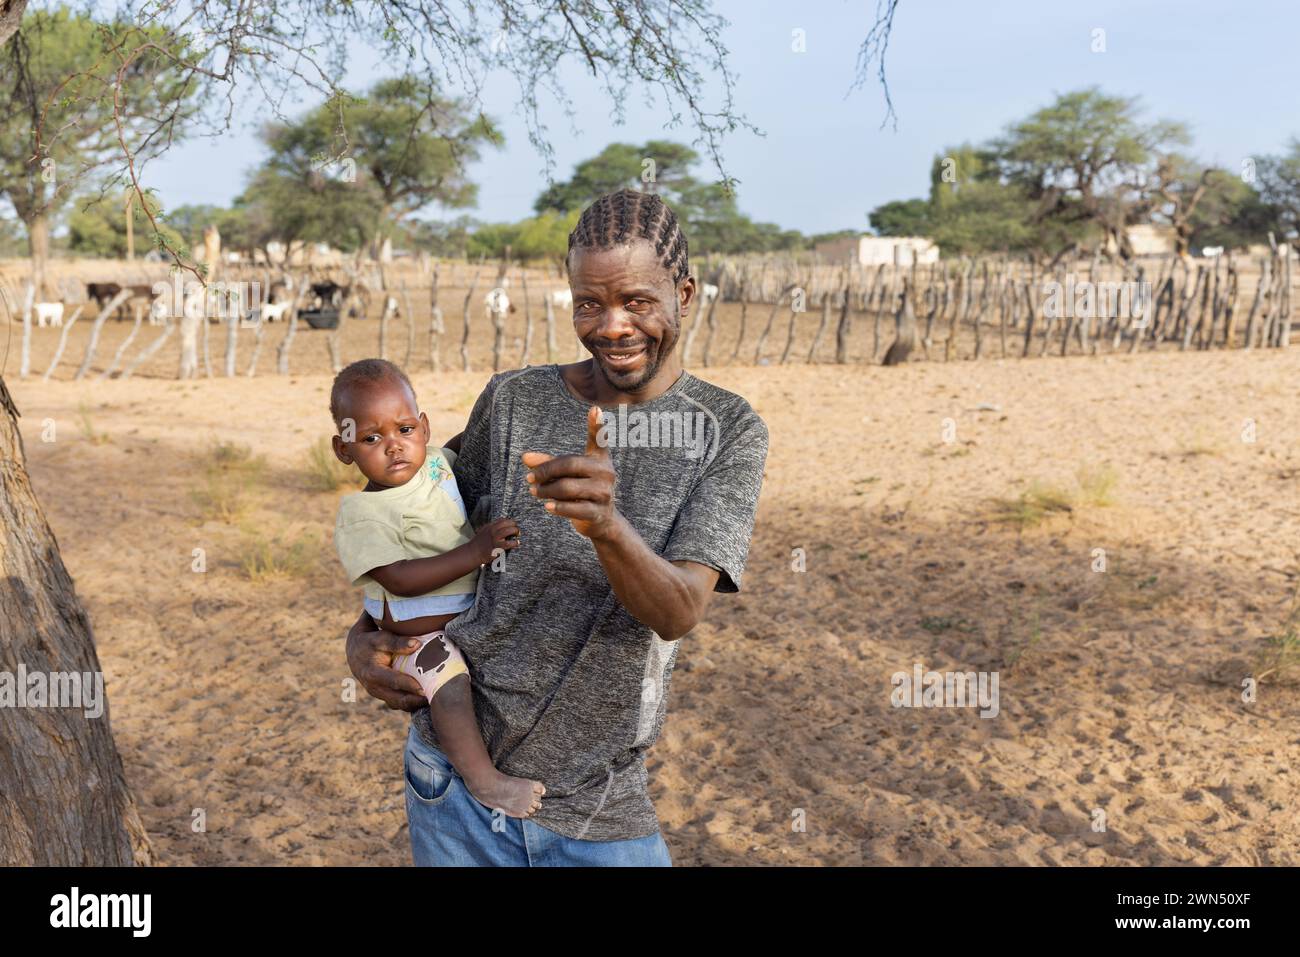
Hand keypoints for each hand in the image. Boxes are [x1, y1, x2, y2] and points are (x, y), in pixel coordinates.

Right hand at [345, 613, 425, 711]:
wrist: (355, 650)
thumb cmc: (370, 641)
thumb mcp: (379, 638)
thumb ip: (396, 642)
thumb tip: (417, 644)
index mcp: (373, 673)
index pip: (394, 681)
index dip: (409, 686)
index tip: (424, 689)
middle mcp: (374, 688)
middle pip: (397, 699)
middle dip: (415, 701)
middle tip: (434, 699)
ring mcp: (379, 694)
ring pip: (399, 704)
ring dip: (415, 705)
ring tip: (433, 701)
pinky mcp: (385, 696)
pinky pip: (399, 704)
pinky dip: (412, 704)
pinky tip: (426, 700)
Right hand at [473, 517, 519, 563]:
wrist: (473, 553)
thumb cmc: (479, 543)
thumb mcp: (484, 531)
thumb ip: (492, 528)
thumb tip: (503, 526)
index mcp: (490, 526)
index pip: (503, 520)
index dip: (510, 522)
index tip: (513, 525)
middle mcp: (492, 530)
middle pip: (507, 523)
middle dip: (514, 525)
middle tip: (517, 530)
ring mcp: (494, 538)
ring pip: (508, 530)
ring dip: (516, 531)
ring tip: (518, 535)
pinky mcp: (497, 547)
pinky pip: (509, 543)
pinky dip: (515, 542)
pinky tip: (517, 543)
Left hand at [522, 405, 617, 539]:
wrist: (601, 520)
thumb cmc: (580, 490)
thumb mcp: (566, 474)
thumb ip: (547, 464)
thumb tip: (524, 457)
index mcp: (599, 459)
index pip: (599, 439)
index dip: (597, 425)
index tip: (595, 409)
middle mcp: (606, 473)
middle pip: (570, 465)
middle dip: (546, 471)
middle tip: (529, 478)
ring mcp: (604, 493)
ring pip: (568, 488)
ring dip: (546, 490)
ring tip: (534, 491)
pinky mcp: (598, 512)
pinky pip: (573, 508)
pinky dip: (557, 507)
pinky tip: (546, 506)